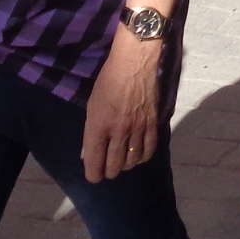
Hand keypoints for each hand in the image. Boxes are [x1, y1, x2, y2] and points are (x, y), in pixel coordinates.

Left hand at [80, 30, 165, 180]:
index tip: (94, 176)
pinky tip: (138, 155)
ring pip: (132, 161)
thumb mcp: (92, 105)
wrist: (135, 62)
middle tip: (107, 169)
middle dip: (108, 172)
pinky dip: (143, 157)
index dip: (93, 175)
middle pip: (114, 166)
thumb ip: (90, 133)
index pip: (94, 163)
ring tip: (122, 161)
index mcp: (98, 127)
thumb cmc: (108, 80)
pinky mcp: (152, 123)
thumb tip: (87, 155)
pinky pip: (149, 150)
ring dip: (126, 165)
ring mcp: (137, 128)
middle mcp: (118, 131)